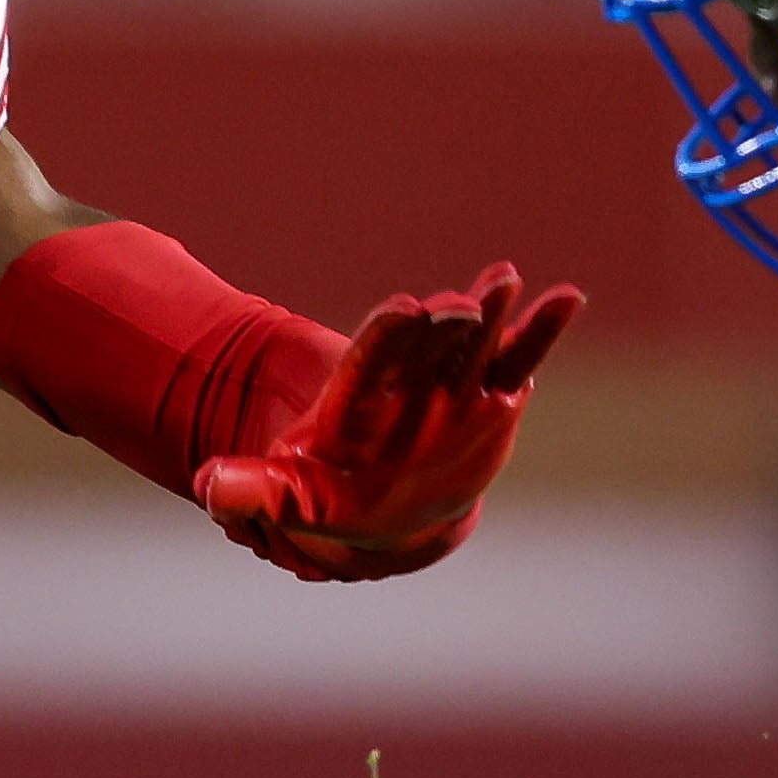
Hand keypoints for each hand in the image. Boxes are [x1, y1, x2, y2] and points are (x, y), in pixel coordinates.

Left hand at [195, 263, 578, 580]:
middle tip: (463, 300)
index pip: (371, 363)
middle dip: (445, 323)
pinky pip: (518, 362)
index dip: (387, 337)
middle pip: (427, 346)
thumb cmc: (330, 496)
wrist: (376, 499)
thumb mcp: (287, 498)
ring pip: (475, 346)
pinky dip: (540, 332)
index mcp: (359, 404)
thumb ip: (251, 492)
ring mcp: (451, 390)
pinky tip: (568, 296)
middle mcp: (407, 387)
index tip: (406, 310)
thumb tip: (209, 488)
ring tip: (510, 278)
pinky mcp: (489, 402)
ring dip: (493, 314)